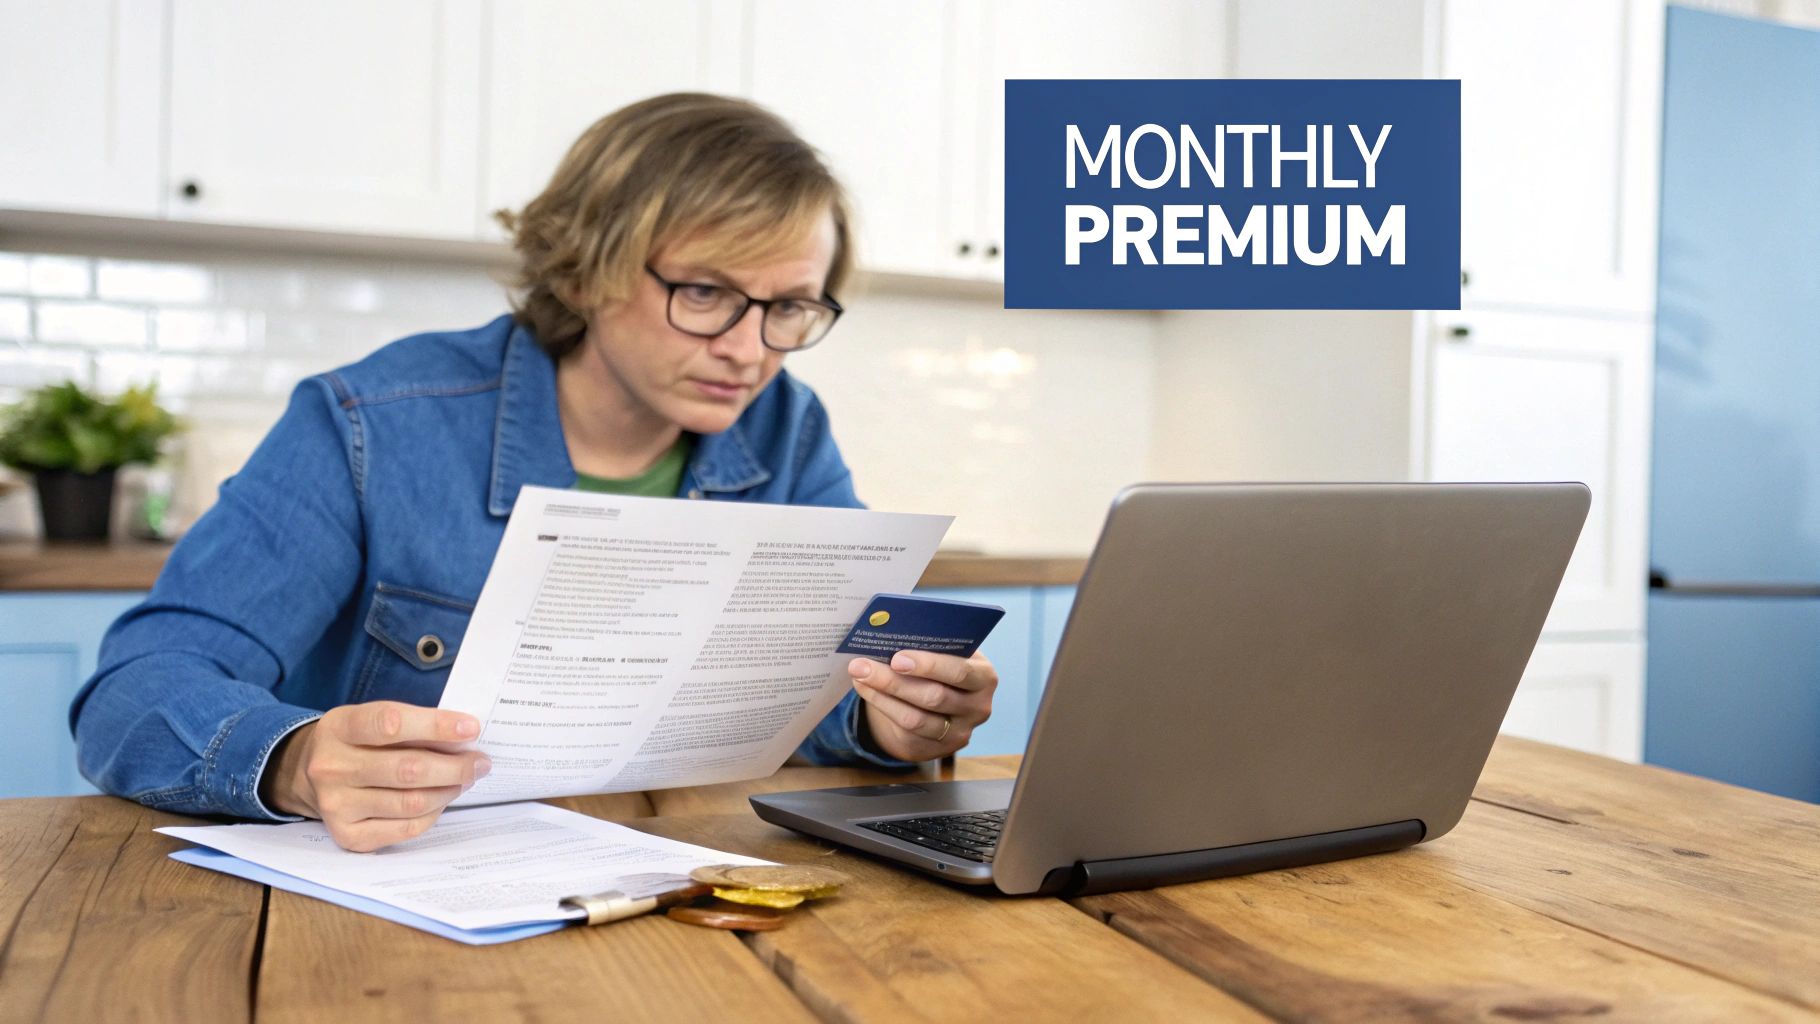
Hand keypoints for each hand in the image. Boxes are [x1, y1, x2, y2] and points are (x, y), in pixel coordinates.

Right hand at [261, 701, 491, 851]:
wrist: (306, 774)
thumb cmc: (355, 741)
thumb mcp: (371, 717)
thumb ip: (411, 724)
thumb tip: (464, 738)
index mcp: (339, 727)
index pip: (391, 724)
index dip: (436, 726)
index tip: (472, 728)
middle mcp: (331, 767)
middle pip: (407, 769)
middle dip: (455, 765)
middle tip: (480, 761)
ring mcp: (336, 805)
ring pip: (411, 802)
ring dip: (449, 790)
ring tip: (466, 778)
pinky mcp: (347, 835)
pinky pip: (405, 829)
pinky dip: (432, 813)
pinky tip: (441, 799)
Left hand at [849, 650, 996, 760]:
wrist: (944, 703)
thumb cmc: (945, 667)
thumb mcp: (950, 654)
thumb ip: (933, 645)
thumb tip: (892, 634)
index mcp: (985, 677)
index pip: (960, 672)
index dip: (929, 665)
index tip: (897, 656)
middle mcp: (977, 708)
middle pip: (933, 697)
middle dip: (893, 680)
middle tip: (862, 665)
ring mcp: (959, 733)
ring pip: (914, 718)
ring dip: (881, 695)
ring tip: (858, 674)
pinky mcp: (936, 749)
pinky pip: (904, 731)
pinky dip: (882, 707)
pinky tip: (865, 689)